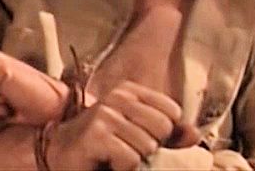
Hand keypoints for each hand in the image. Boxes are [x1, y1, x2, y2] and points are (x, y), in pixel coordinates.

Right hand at [46, 81, 199, 170]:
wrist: (59, 155)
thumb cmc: (102, 145)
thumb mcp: (137, 135)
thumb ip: (168, 134)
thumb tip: (195, 135)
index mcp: (130, 91)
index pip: (172, 110)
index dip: (165, 133)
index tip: (144, 139)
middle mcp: (117, 97)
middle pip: (162, 127)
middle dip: (151, 147)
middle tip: (129, 150)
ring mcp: (105, 114)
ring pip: (147, 145)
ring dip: (135, 160)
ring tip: (116, 156)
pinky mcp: (96, 134)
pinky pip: (130, 159)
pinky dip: (123, 168)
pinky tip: (108, 163)